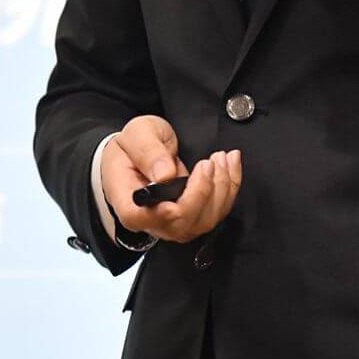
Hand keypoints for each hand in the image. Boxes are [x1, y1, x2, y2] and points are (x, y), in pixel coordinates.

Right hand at [102, 114, 241, 244]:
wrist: (140, 154)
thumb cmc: (133, 147)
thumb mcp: (136, 135)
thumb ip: (147, 151)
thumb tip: (165, 174)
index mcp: (128, 201)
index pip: (139, 217)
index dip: (162, 211)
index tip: (178, 183)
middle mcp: (152, 220)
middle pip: (182, 221)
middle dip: (202, 190)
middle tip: (208, 162)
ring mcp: (175, 223)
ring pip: (205, 220)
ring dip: (221, 187)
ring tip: (220, 158)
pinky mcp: (194, 218)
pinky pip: (218, 211)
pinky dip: (230, 186)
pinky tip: (230, 164)